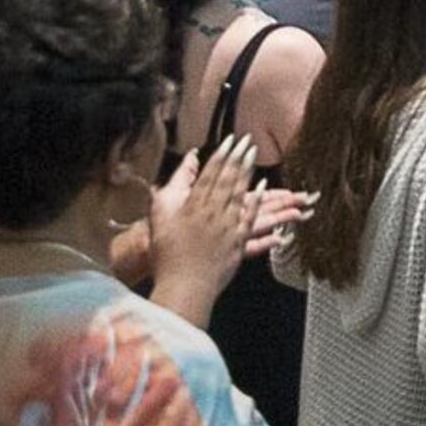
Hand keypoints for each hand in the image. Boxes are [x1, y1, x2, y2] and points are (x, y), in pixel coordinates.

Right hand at [124, 136, 259, 304]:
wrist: (182, 284)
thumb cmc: (166, 252)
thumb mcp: (160, 213)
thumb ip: (175, 185)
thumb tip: (188, 161)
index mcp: (192, 206)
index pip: (210, 174)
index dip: (221, 155)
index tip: (231, 141)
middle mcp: (212, 214)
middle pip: (227, 180)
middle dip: (238, 158)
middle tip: (247, 141)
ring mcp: (227, 228)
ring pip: (241, 195)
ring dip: (249, 174)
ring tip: (256, 156)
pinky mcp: (238, 243)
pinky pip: (251, 219)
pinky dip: (259, 203)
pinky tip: (265, 188)